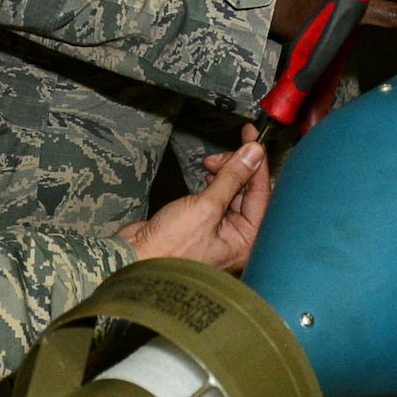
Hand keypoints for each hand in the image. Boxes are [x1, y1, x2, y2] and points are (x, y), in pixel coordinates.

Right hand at [117, 129, 270, 271]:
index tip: (253, 138)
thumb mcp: (206, 207)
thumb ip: (232, 177)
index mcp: (247, 240)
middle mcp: (238, 237)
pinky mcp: (204, 223)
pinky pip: (218, 196)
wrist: (135, 258)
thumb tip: (254, 152)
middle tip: (218, 155)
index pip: (262, 193)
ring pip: (233, 191)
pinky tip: (206, 176)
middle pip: (249, 191)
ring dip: (224, 173)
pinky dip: (214, 182)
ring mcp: (220, 230)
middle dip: (236, 167)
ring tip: (208, 164)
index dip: (257, 162)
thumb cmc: (171, 246)